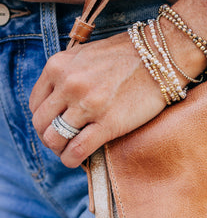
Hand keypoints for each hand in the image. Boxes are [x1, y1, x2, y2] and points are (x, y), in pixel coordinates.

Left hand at [30, 31, 168, 167]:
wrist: (160, 56)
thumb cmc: (127, 55)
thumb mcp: (86, 55)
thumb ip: (68, 74)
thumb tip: (59, 100)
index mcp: (58, 66)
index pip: (35, 104)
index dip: (43, 121)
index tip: (54, 128)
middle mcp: (68, 84)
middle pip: (42, 124)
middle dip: (49, 138)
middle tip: (62, 144)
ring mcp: (87, 104)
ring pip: (56, 139)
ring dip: (60, 151)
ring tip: (70, 153)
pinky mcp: (108, 122)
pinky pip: (78, 149)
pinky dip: (72, 160)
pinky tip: (77, 161)